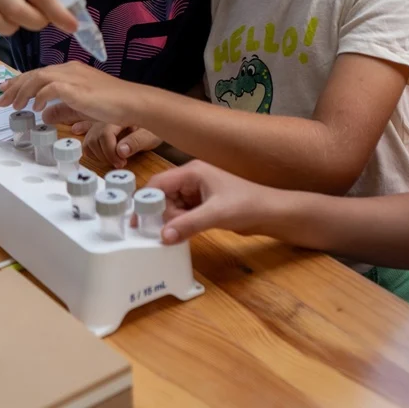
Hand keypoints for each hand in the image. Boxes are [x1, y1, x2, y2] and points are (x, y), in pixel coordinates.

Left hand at [0, 62, 142, 127]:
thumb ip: (61, 108)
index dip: (20, 81)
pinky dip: (40, 96)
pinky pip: (52, 88)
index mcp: (71, 71)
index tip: (6, 90)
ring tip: (15, 105)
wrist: (132, 102)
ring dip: (24, 91)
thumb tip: (44, 115)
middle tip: (1, 99)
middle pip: (35, 73)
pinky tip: (36, 107)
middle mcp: (70, 70)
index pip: (39, 72)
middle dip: (15, 86)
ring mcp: (74, 77)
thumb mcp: (80, 106)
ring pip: (39, 77)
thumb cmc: (112, 104)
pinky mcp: (78, 88)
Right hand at [72, 121, 161, 168]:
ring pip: (88, 141)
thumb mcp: (150, 135)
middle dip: (105, 156)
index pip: (104, 135)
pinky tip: (93, 151)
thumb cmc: (152, 128)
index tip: (121, 163)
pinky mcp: (98, 129)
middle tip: (119, 163)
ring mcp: (100, 123)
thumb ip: (136, 142)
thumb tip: (121, 151)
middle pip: (93, 139)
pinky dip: (88, 147)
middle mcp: (105, 118)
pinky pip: (86, 137)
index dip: (110, 152)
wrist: (155, 120)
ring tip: (111, 159)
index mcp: (118, 117)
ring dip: (97, 154)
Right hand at [145, 160, 277, 243]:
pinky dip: (180, 223)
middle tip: (164, 231)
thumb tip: (163, 236)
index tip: (138, 219)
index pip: (159, 182)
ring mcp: (198, 192)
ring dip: (171, 220)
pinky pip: (182, 213)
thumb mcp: (215, 214)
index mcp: (193, 171)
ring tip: (179, 233)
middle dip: (161, 214)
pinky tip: (184, 233)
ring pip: (172, 206)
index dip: (147, 200)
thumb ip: (187, 225)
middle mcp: (192, 179)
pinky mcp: (203, 205)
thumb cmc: (247, 205)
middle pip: (163, 195)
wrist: (270, 213)